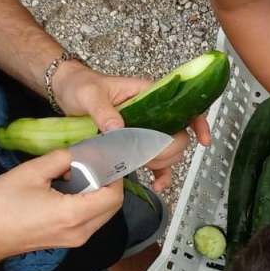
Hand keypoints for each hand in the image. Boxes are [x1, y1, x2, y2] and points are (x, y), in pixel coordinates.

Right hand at [0, 149, 123, 260]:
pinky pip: (89, 220)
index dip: (114, 176)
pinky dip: (86, 203)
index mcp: (74, 215)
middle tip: (91, 163)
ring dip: (96, 193)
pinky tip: (68, 189)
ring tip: (75, 174)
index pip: (113, 196)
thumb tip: (79, 153)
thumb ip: (60, 159)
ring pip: (102, 214)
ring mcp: (75, 240)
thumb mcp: (30, 172)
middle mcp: (81, 232)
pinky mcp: (67, 241)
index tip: (105, 159)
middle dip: (107, 183)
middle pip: (112, 207)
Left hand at [49, 61, 211, 191]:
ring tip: (141, 166)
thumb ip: (103, 110)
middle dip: (167, 150)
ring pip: (169, 151)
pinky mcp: (138, 144)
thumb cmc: (80, 85)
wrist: (67, 92)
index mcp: (148, 94)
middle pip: (178, 136)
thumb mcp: (89, 94)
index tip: (203, 141)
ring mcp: (147, 130)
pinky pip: (157, 162)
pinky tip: (157, 185)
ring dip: (161, 163)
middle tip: (145, 155)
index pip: (184, 106)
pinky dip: (161, 175)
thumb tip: (118, 129)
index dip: (198, 123)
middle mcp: (154, 112)